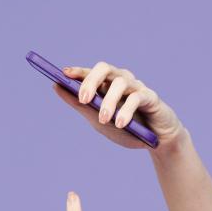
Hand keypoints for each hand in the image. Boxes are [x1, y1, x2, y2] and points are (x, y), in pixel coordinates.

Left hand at [53, 60, 187, 150]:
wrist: (155, 142)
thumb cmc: (126, 128)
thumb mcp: (97, 119)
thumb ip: (79, 104)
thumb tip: (56, 86)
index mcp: (107, 84)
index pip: (91, 72)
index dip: (78, 71)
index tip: (64, 74)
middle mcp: (121, 80)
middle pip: (104, 69)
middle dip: (92, 82)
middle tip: (84, 100)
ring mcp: (137, 86)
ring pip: (120, 83)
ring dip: (109, 102)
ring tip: (105, 120)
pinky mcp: (151, 96)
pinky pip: (136, 97)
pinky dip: (127, 110)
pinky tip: (121, 124)